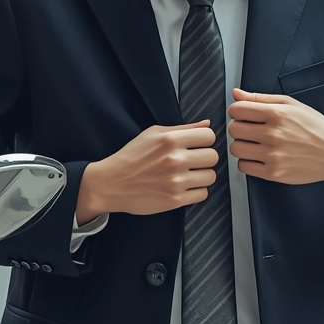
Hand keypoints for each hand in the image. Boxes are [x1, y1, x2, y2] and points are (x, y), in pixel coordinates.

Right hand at [76, 121, 218, 222]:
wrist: (110, 183)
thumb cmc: (130, 157)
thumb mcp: (153, 134)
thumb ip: (183, 128)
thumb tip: (206, 124)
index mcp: (170, 140)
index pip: (209, 136)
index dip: (205, 140)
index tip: (198, 145)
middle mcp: (175, 160)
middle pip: (213, 157)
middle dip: (205, 158)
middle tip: (193, 161)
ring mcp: (176, 181)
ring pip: (210, 176)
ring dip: (202, 176)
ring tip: (188, 174)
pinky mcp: (175, 200)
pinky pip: (202, 194)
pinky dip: (196, 191)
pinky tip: (183, 186)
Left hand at [227, 88, 323, 198]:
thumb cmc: (315, 127)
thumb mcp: (291, 105)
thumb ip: (260, 98)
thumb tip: (236, 93)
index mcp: (277, 113)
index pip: (236, 110)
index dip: (238, 112)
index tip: (245, 115)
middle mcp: (274, 134)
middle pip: (234, 129)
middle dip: (240, 128)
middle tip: (251, 130)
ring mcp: (273, 155)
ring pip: (236, 149)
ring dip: (242, 145)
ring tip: (256, 144)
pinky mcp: (273, 173)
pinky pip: (243, 167)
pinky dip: (248, 162)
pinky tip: (260, 157)